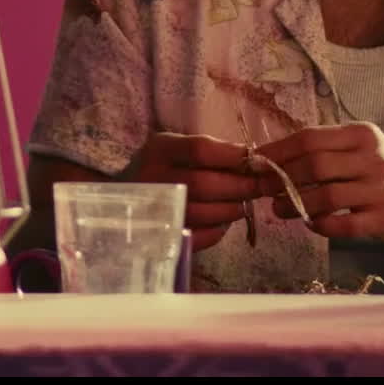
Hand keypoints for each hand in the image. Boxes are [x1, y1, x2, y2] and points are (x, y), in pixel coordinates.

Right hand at [118, 131, 263, 251]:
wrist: (122, 201)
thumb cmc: (160, 168)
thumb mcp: (174, 147)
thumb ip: (209, 150)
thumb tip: (253, 159)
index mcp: (158, 151)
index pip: (200, 150)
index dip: (232, 156)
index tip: (256, 159)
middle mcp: (153, 180)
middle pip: (205, 184)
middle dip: (241, 186)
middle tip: (261, 186)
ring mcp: (156, 212)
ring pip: (206, 213)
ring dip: (234, 208)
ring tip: (243, 202)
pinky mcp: (163, 237)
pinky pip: (200, 236)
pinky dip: (219, 229)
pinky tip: (222, 220)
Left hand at [254, 122, 383, 242]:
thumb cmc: (375, 171)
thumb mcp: (355, 148)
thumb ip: (320, 149)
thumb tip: (267, 158)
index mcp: (361, 134)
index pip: (310, 138)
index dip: (278, 151)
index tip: (255, 162)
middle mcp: (374, 158)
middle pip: (315, 165)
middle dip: (282, 178)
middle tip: (263, 188)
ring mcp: (382, 189)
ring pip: (327, 196)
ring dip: (295, 204)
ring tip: (278, 209)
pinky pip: (344, 225)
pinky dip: (321, 225)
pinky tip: (310, 223)